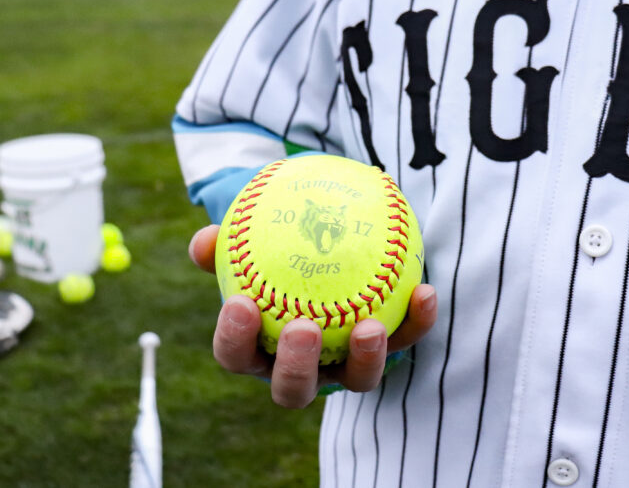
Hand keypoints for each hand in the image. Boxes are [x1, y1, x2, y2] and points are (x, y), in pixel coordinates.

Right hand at [188, 225, 436, 408]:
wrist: (328, 256)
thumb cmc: (274, 255)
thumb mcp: (247, 244)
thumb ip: (225, 243)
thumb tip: (204, 239)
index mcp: (258, 350)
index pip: (236, 355)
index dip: (235, 339)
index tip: (241, 304)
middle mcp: (301, 369)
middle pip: (293, 388)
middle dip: (296, 366)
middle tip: (304, 327)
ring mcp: (346, 366)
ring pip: (355, 379)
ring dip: (364, 358)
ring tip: (369, 325)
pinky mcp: (388, 351)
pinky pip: (405, 340)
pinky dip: (416, 321)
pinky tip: (424, 292)